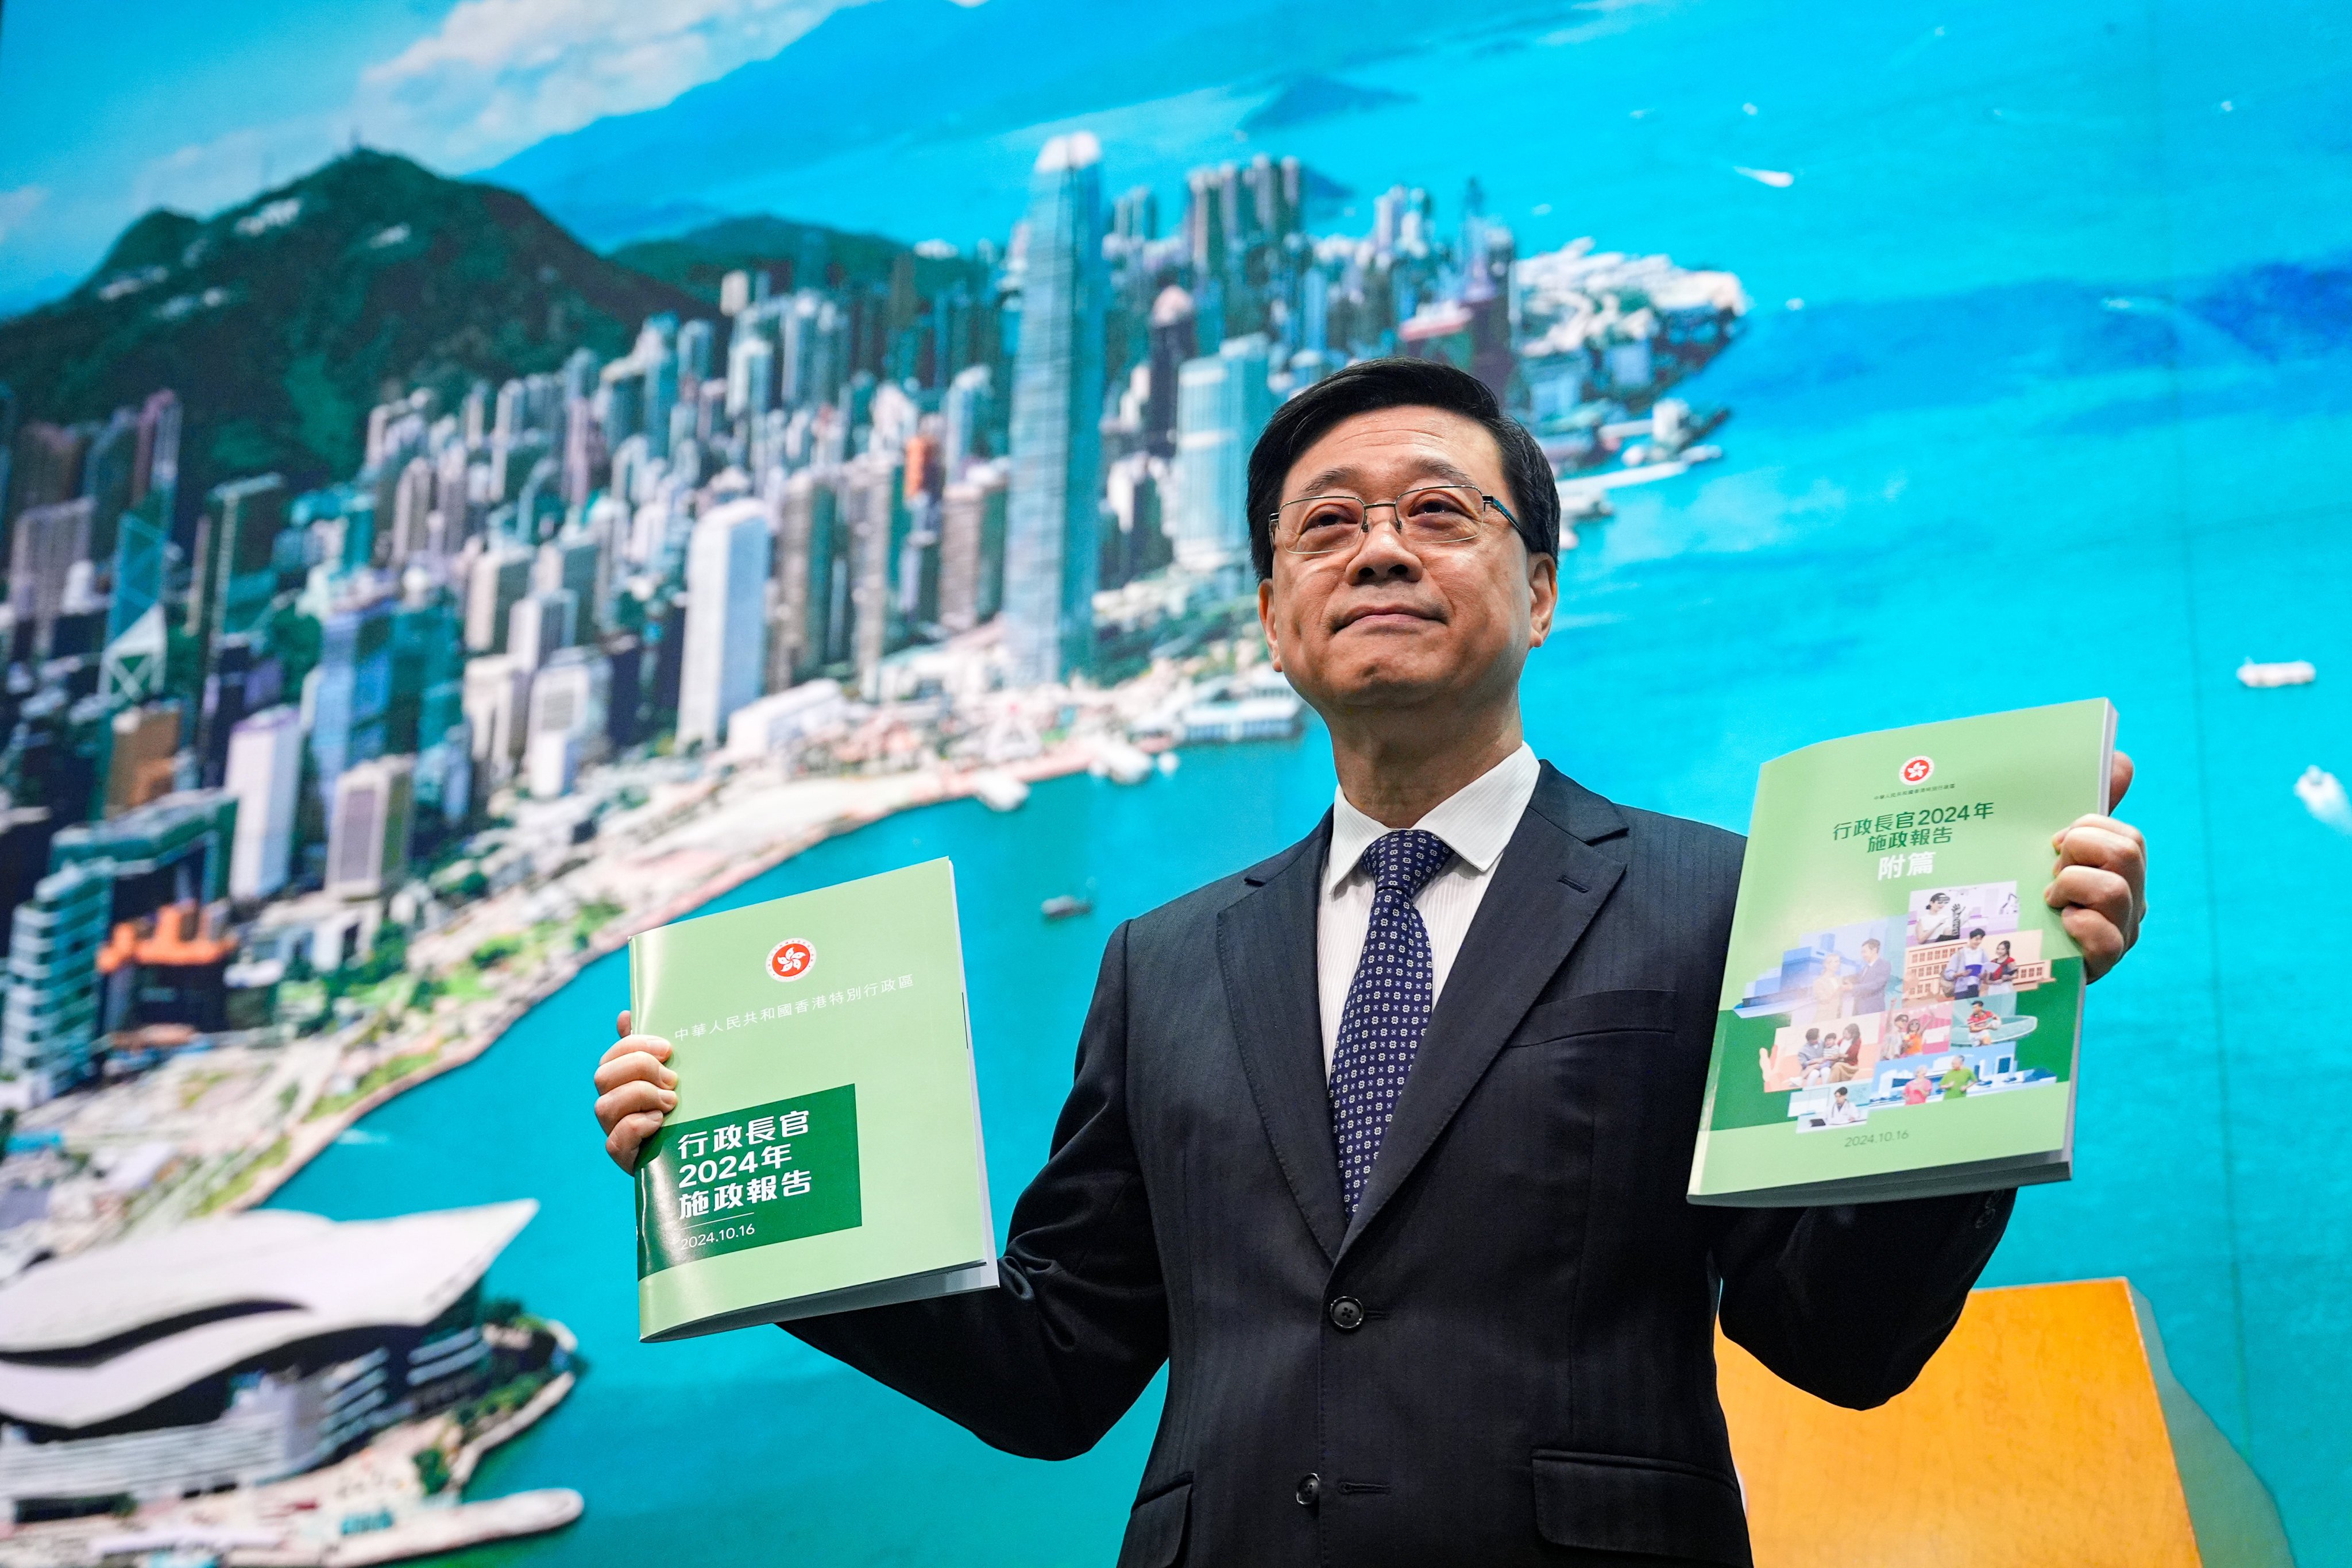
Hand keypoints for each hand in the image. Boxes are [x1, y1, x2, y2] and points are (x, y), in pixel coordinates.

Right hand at [594, 1009, 676, 1173]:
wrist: (695, 1152)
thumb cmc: (683, 1108)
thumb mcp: (671, 1076)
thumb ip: (650, 1050)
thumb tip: (624, 1015)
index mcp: (622, 1082)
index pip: (613, 1056)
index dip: (635, 1046)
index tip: (668, 1049)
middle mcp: (613, 1105)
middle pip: (603, 1077)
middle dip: (640, 1070)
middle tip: (672, 1079)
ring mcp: (615, 1131)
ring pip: (605, 1107)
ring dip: (641, 1097)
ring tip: (670, 1102)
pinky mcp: (624, 1158)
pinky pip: (614, 1142)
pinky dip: (638, 1126)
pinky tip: (660, 1122)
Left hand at [2045, 751, 2146, 982]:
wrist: (2003, 963)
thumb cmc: (2026, 899)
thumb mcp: (2044, 850)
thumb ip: (2076, 813)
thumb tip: (2120, 759)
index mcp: (2118, 873)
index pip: (2126, 836)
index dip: (2088, 829)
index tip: (2055, 840)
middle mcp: (2128, 902)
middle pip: (2128, 853)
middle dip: (2080, 850)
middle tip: (2050, 869)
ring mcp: (2120, 934)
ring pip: (2115, 891)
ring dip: (2071, 884)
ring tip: (2049, 898)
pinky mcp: (2103, 964)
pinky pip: (2104, 937)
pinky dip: (2077, 925)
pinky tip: (2058, 925)